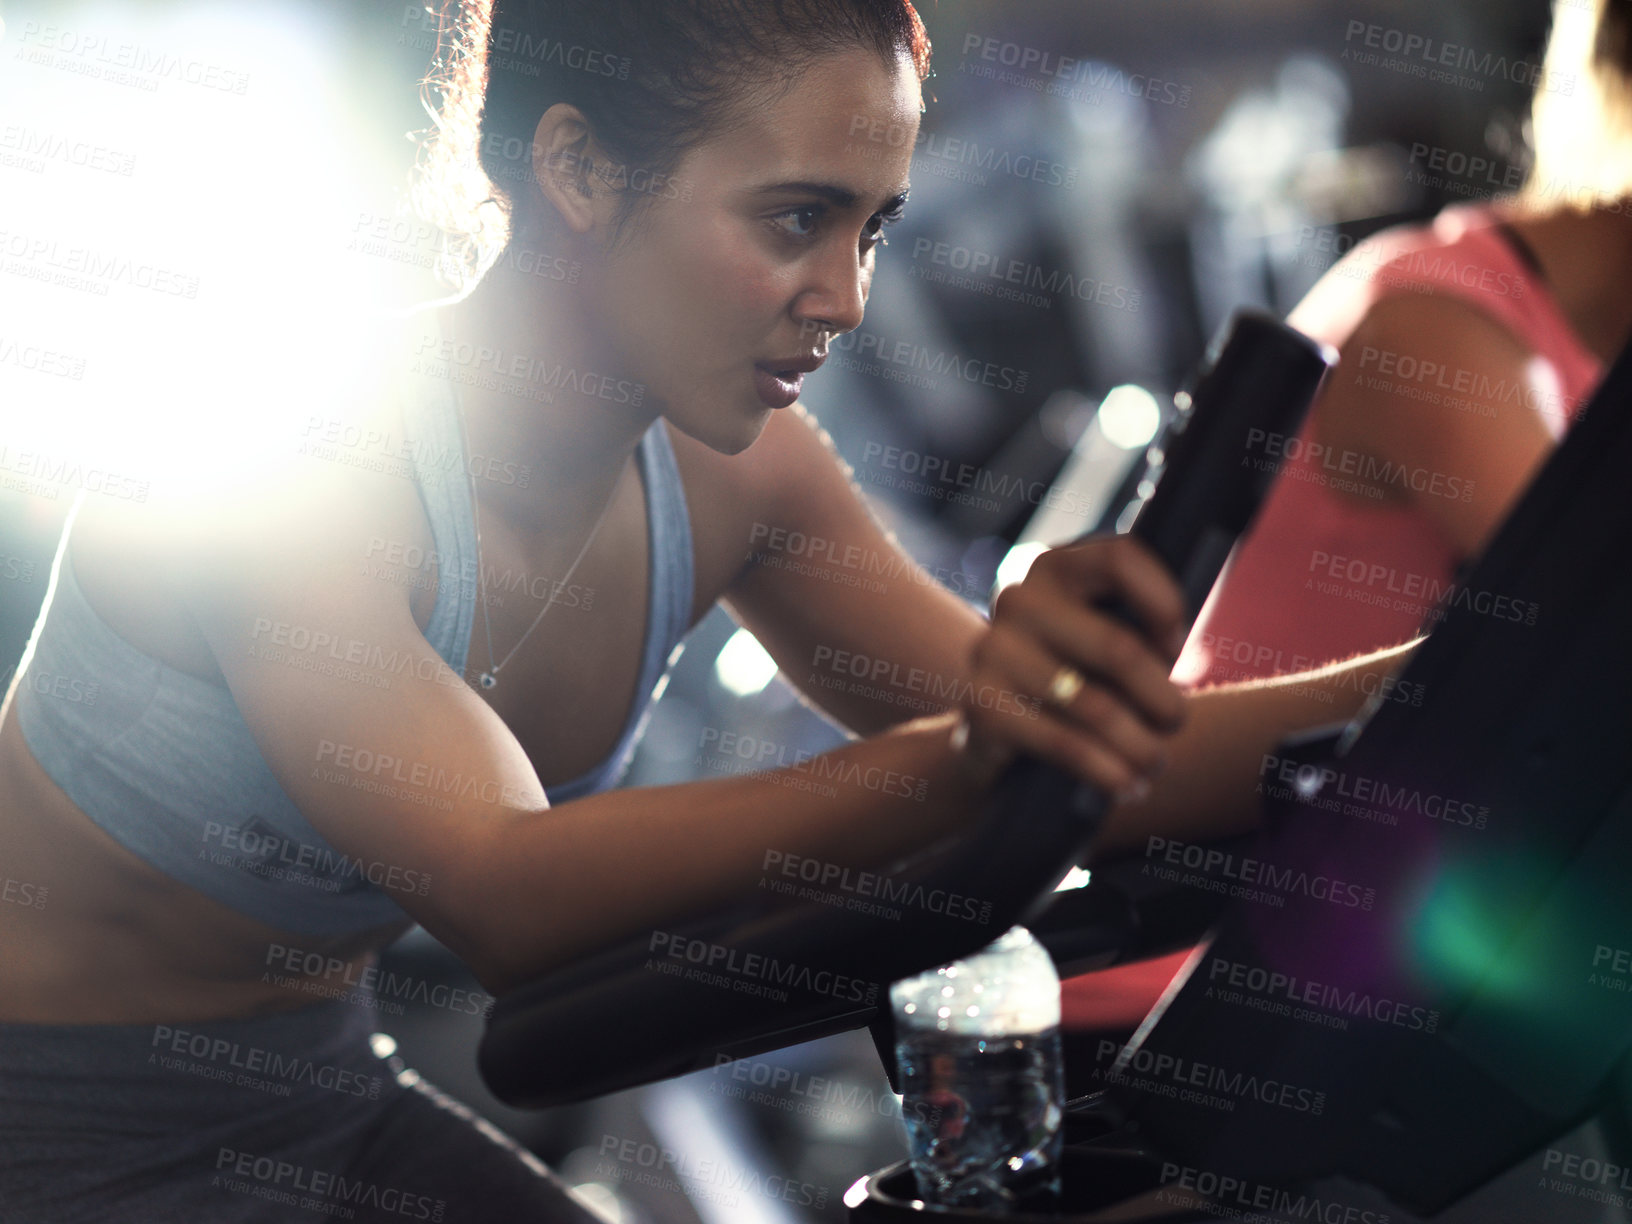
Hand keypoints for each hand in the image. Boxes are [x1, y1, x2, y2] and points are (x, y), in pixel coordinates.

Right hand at [959, 535, 1187, 797]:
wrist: (993, 728)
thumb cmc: (1069, 675)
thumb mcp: (1099, 637)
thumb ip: (1134, 625)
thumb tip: (1171, 650)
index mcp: (1054, 567)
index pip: (1120, 558)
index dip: (1163, 602)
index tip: (1174, 646)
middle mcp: (1018, 598)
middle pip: (1118, 647)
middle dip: (1162, 699)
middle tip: (1175, 723)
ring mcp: (993, 649)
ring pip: (1096, 707)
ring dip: (1140, 745)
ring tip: (1154, 763)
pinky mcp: (981, 703)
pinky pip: (1064, 743)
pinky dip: (1106, 772)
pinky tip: (1127, 785)